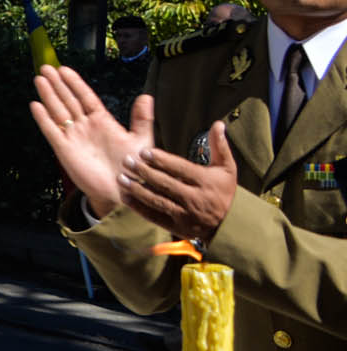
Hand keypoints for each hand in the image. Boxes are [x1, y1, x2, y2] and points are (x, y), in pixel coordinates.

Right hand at [30, 66, 150, 216]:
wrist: (123, 194)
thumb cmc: (134, 169)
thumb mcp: (141, 141)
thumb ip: (142, 119)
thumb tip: (146, 96)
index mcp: (102, 121)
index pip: (85, 97)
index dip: (75, 83)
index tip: (65, 69)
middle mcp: (85, 126)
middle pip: (68, 100)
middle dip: (57, 84)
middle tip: (47, 67)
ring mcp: (73, 137)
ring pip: (58, 111)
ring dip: (48, 95)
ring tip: (40, 79)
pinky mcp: (64, 150)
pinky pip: (51, 131)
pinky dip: (43, 119)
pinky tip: (36, 105)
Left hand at [119, 109, 239, 244]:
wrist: (230, 225)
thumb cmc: (225, 191)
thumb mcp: (227, 169)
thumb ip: (220, 146)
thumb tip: (218, 123)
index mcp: (205, 182)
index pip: (180, 169)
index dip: (161, 160)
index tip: (144, 152)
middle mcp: (195, 199)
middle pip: (165, 184)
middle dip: (144, 172)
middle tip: (126, 161)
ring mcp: (186, 215)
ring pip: (158, 201)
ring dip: (137, 190)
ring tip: (120, 178)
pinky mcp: (178, 227)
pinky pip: (155, 217)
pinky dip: (139, 208)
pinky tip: (125, 197)